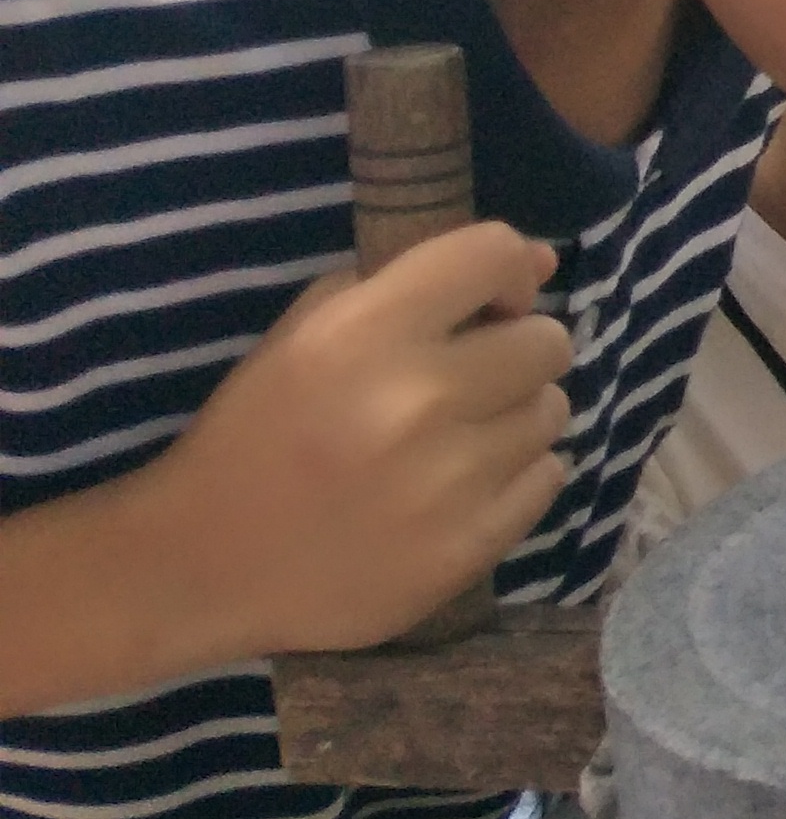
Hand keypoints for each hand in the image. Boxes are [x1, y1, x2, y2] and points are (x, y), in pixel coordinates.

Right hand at [135, 222, 572, 659]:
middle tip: (469, 381)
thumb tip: (540, 261)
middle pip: (547, 342)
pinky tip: (461, 487)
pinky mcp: (469, 546)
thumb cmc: (256, 433)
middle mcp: (417, 399)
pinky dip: (516, 477)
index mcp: (365, 333)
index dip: (508, 269)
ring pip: (552, 412)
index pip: (494, 254)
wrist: (200, 564)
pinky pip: (548, 478)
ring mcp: (450, 480)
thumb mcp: (305, 334)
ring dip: (515, 417)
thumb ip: (412, 282)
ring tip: (455, 440)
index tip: (490, 304)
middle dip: (516, 352)